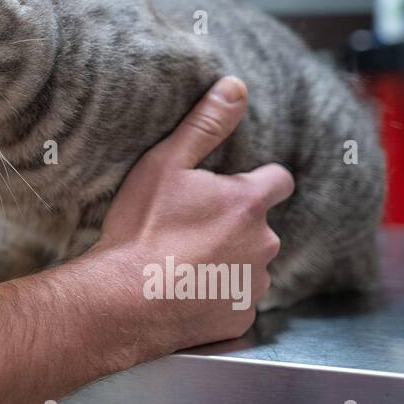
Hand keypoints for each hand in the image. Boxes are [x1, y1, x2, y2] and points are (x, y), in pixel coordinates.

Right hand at [84, 76, 290, 361]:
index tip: (229, 188)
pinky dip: (218, 293)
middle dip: (236, 223)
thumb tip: (236, 86)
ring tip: (184, 260)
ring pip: (251, 263)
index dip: (257, 180)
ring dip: (229, 259)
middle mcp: (264, 243)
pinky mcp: (241, 317)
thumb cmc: (143, 229)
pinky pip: (236, 298)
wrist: (124, 300)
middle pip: (261, 224)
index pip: (279, 180)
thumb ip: (206, 124)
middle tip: (189, 226)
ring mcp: (254, 283)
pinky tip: (185, 289)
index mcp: (249, 202)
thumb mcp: (166, 164)